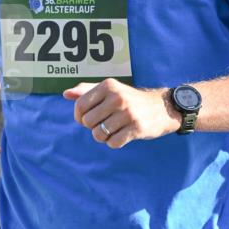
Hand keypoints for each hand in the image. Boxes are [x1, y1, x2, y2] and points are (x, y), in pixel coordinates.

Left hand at [63, 79, 180, 148]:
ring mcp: (127, 113)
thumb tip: (66, 94)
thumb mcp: (111, 90)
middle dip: (93, 128)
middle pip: (87, 122)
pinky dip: (114, 143)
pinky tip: (122, 136)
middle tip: (104, 125)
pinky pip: (113, 143)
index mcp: (108, 86)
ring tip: (112, 131)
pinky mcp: (136, 128)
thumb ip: (87, 90)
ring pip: (99, 135)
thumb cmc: (131, 100)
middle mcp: (117, 97)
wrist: (162, 108)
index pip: (80, 106)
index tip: (90, 118)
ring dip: (103, 137)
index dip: (80, 117)